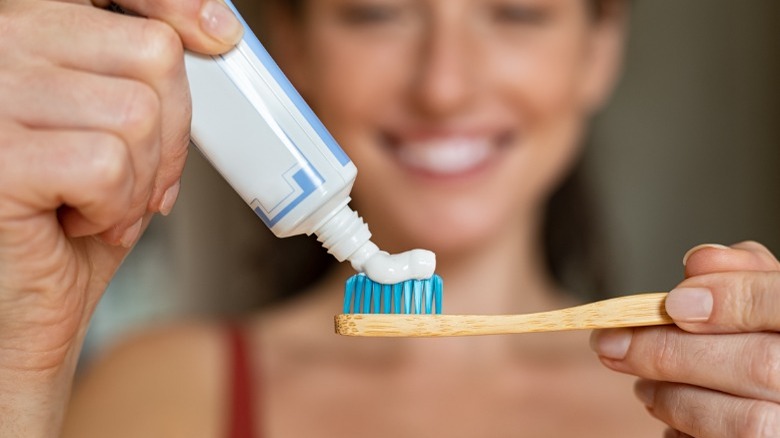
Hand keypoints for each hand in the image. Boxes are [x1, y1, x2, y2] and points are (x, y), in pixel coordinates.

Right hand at [0, 0, 240, 433]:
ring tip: (103, 206)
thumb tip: (214, 33)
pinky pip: (108, 163)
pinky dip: (115, 207)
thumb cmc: (68, 223)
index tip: (218, 33)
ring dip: (142, 179)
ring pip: (136, 113)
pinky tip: (79, 222)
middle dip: (172, 132)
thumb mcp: (115, 135)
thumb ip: (144, 82)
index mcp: (27, 33)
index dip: (174, 5)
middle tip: (143, 181)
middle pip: (150, 53)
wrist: (21, 306)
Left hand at [591, 241, 779, 436]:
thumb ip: (741, 277)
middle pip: (760, 365)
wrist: (774, 393)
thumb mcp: (766, 301)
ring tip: (642, 386)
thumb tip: (698, 261)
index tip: (673, 304)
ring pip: (746, 420)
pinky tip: (669, 417)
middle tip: (611, 344)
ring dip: (675, 399)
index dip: (733, 299)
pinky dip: (685, 431)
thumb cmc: (770, 339)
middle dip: (672, 353)